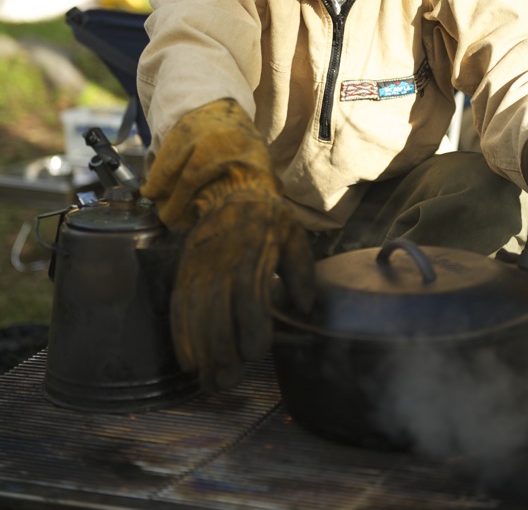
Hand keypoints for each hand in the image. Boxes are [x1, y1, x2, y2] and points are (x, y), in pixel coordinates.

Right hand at [171, 195, 313, 390]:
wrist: (230, 191)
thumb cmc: (268, 218)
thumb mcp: (294, 235)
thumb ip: (301, 271)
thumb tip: (304, 306)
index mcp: (252, 256)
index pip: (249, 301)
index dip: (250, 331)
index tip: (256, 353)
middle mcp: (221, 265)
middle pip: (218, 317)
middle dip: (222, 354)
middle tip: (228, 382)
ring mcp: (198, 271)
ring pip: (196, 318)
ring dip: (202, 354)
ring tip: (210, 382)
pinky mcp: (184, 274)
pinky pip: (178, 310)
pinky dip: (180, 338)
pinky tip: (189, 362)